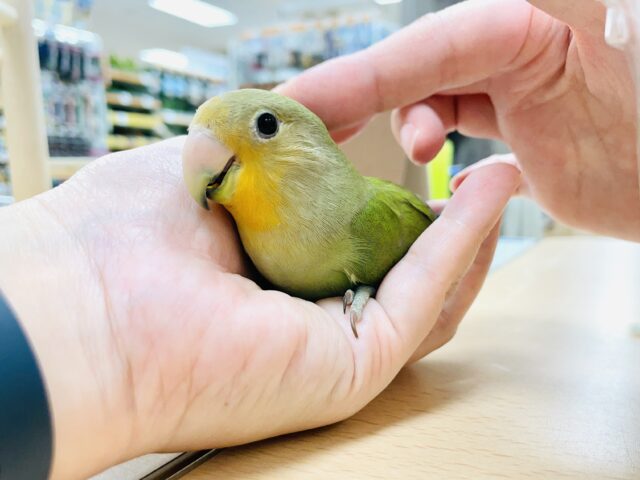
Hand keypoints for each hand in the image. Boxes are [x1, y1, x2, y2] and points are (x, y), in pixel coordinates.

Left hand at [0, 138, 517, 477]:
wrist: (78, 308)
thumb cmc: (122, 234)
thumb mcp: (220, 158)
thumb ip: (277, 138)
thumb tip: (320, 110)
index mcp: (272, 272)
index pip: (352, 237)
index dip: (395, 195)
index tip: (420, 152)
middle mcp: (304, 314)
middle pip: (398, 269)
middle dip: (444, 221)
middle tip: (472, 169)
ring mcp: (328, 345)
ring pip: (426, 293)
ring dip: (467, 232)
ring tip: (494, 176)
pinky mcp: (347, 369)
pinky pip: (424, 302)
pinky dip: (460, 246)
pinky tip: (483, 193)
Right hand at [276, 0, 639, 240]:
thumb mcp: (613, 33)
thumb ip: (556, 10)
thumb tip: (459, 44)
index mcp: (530, 16)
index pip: (427, 43)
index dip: (361, 75)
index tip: (303, 104)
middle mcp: (514, 36)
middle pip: (415, 62)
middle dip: (362, 95)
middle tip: (315, 129)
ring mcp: (512, 77)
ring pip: (426, 91)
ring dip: (407, 122)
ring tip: (421, 152)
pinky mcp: (513, 117)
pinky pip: (451, 116)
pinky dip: (429, 137)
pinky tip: (434, 162)